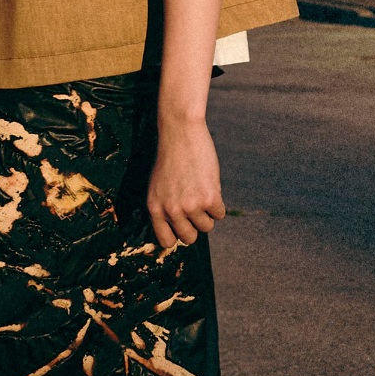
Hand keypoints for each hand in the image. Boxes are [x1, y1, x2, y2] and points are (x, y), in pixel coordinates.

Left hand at [146, 113, 225, 251]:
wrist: (181, 134)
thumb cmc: (170, 158)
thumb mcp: (158, 186)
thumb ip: (166, 208)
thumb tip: (181, 230)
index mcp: (155, 208)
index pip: (166, 241)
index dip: (177, 236)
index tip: (184, 228)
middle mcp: (171, 210)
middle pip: (189, 238)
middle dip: (195, 227)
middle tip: (196, 210)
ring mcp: (190, 206)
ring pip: (207, 226)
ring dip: (208, 213)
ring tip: (202, 192)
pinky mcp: (209, 198)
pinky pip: (219, 214)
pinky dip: (218, 203)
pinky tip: (210, 186)